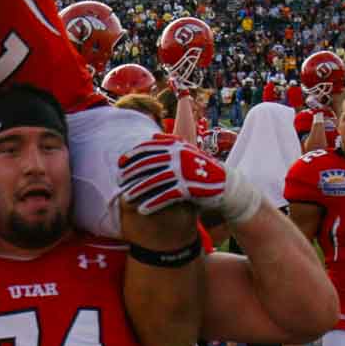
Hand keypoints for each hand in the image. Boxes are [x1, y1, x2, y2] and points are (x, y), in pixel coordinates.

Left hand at [118, 133, 263, 221]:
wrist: (225, 184)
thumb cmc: (202, 168)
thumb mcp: (188, 151)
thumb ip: (171, 142)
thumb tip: (153, 135)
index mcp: (177, 146)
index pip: (149, 148)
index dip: (132, 155)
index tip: (120, 163)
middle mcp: (178, 156)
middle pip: (148, 164)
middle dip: (131, 172)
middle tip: (119, 180)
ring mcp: (183, 172)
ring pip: (153, 181)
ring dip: (137, 190)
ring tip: (126, 197)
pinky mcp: (187, 188)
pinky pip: (165, 197)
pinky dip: (152, 203)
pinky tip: (141, 210)